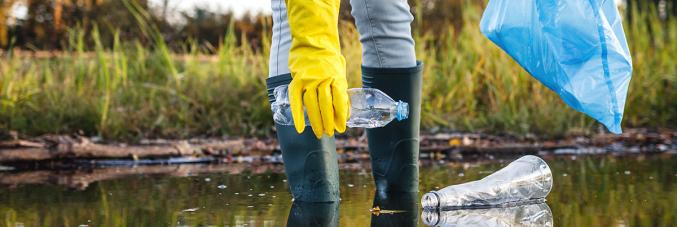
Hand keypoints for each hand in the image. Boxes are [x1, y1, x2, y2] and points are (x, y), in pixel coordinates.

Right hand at [285, 0, 347, 137]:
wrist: (312, 40)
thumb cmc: (328, 59)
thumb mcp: (340, 72)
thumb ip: (341, 89)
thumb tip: (345, 112)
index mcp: (336, 76)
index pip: (339, 99)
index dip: (341, 115)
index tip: (341, 127)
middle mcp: (322, 78)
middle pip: (325, 104)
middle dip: (328, 121)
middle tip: (329, 133)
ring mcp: (308, 79)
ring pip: (311, 104)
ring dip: (315, 120)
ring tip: (318, 132)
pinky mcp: (297, 79)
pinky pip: (296, 99)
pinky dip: (297, 115)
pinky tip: (299, 128)